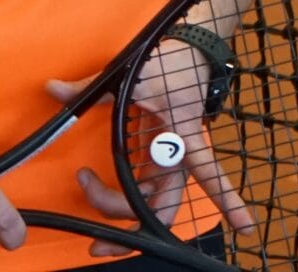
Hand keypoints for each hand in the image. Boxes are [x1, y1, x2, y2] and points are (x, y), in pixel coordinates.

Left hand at [48, 38, 253, 256]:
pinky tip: (95, 186)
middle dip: (131, 232)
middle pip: (162, 208)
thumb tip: (52, 89)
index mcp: (182, 137)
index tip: (245, 226)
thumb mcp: (131, 75)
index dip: (229, 200)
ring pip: (148, 203)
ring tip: (85, 186)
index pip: (210, 173)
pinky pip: (141, 189)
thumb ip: (89, 87)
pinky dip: (119, 196)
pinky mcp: (159, 158)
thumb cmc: (170, 63)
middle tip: (97, 245)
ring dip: (119, 211)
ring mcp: (168, 160)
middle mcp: (178, 156)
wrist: (186, 51)